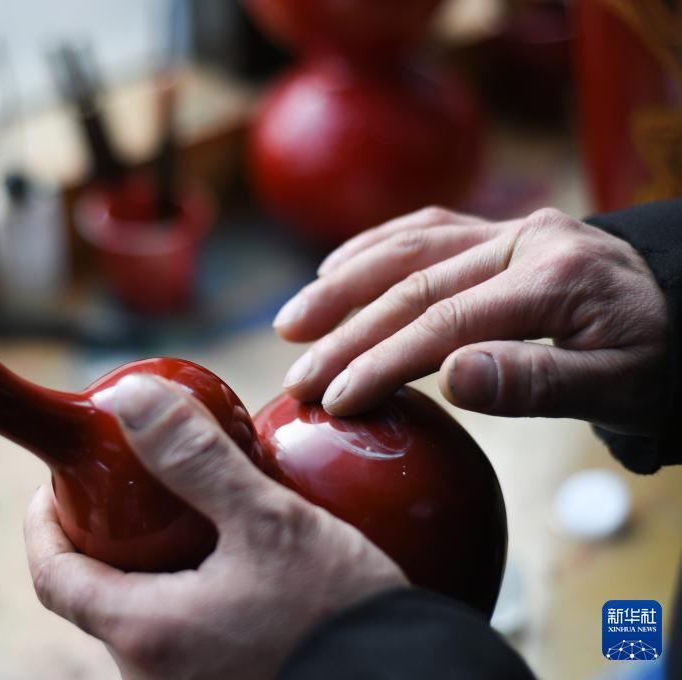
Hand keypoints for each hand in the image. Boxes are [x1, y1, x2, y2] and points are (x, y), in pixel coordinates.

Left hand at [24, 374, 406, 679]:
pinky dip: (186, 594)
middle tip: (131, 490)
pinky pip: (183, 640)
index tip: (55, 483)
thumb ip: (196, 459)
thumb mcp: (270, 523)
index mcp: (146, 634)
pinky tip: (231, 565)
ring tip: (187, 517)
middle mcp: (153, 678)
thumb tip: (129, 396)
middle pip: (98, 597)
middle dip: (103, 539)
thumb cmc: (341, 617)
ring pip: (144, 619)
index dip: (42, 525)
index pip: (54, 576)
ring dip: (150, 566)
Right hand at [273, 206, 668, 434]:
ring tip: (293, 321)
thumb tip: (452, 377)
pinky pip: (423, 226)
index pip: (446, 321)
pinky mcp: (495, 228)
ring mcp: (507, 227)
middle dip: (346, 334)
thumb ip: (538, 381)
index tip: (335, 399)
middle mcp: (524, 238)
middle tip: (296, 377)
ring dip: (342, 283)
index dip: (383, 361)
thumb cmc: (654, 361)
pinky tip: (333, 269)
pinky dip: (372, 247)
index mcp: (555, 277)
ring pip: (407, 246)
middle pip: (413, 283)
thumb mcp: (619, 388)